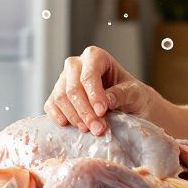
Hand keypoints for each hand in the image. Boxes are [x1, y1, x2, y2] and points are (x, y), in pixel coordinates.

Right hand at [43, 46, 158, 135]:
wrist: (129, 106)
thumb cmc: (133, 96)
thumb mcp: (136, 93)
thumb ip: (123, 94)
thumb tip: (107, 100)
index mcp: (96, 56)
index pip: (89, 75)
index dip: (94, 95)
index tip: (102, 112)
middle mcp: (76, 65)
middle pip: (73, 87)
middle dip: (85, 111)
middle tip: (98, 129)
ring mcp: (64, 80)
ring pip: (60, 97)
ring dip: (74, 117)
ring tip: (90, 130)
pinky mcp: (57, 96)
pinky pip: (51, 105)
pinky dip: (58, 117)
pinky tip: (69, 126)